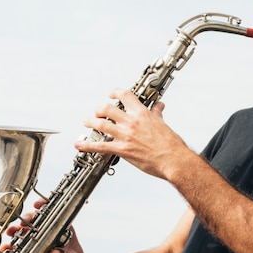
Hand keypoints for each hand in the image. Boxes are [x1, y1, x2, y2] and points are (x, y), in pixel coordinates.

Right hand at [4, 199, 90, 252]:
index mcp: (63, 231)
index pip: (53, 214)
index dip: (45, 207)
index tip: (37, 205)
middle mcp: (50, 235)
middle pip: (36, 222)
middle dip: (26, 220)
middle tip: (21, 224)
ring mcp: (40, 245)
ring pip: (25, 234)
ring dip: (16, 231)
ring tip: (10, 233)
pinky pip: (20, 250)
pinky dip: (11, 249)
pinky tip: (5, 249)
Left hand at [74, 88, 189, 179]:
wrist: (173, 160)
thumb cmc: (171, 144)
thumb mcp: (163, 124)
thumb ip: (157, 113)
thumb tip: (159, 105)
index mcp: (142, 113)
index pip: (124, 95)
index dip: (114, 92)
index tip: (111, 95)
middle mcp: (131, 122)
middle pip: (106, 108)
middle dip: (99, 109)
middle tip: (97, 112)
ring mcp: (125, 135)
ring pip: (100, 124)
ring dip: (90, 122)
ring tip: (87, 123)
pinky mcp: (122, 150)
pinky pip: (99, 146)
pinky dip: (87, 145)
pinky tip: (79, 145)